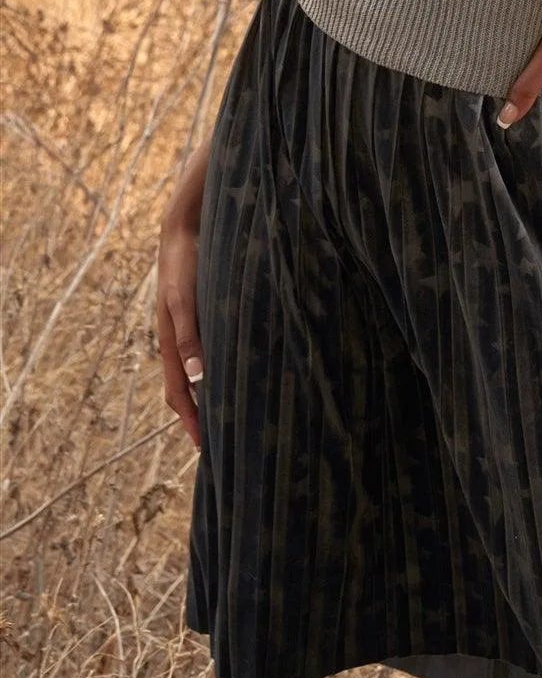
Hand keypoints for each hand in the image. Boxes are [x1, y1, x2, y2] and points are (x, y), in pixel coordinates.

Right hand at [156, 150, 208, 451]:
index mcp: (170, 342)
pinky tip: (235, 372)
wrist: (184, 227)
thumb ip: (189, 335)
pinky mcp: (202, 315)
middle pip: (186, 389)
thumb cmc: (184, 263)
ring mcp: (189, 329)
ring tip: (230, 415)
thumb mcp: (184, 299)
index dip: (191, 422)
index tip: (204, 450)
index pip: (178, 393)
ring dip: (208, 396)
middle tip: (220, 443)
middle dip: (199, 416)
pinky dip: (216, 371)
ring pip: (197, 373)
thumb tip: (196, 377)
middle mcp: (179, 340)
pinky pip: (207, 352)